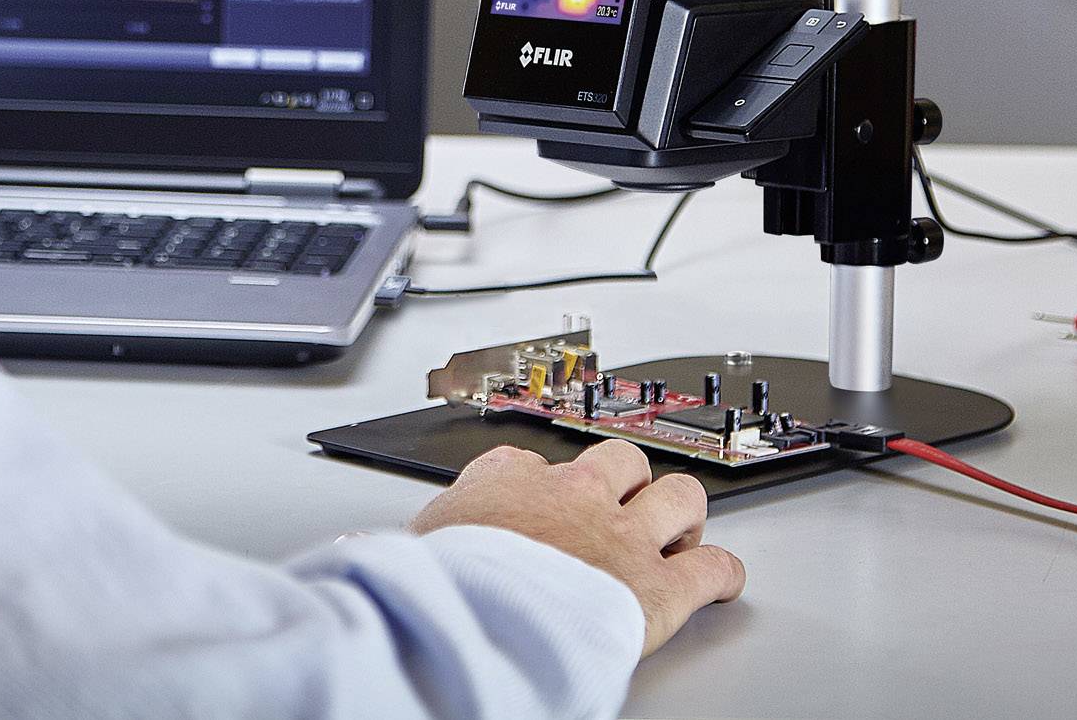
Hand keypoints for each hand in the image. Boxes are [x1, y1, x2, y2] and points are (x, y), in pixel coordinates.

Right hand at [410, 440, 745, 654]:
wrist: (476, 614)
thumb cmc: (438, 585)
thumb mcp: (404, 549)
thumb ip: (404, 546)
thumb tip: (352, 559)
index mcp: (504, 484)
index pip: (526, 462)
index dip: (539, 482)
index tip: (538, 493)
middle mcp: (569, 497)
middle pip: (616, 461)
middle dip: (625, 480)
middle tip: (625, 504)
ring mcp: (619, 535)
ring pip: (678, 495)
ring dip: (682, 512)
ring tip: (681, 528)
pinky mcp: (656, 586)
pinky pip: (711, 570)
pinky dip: (723, 573)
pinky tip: (724, 579)